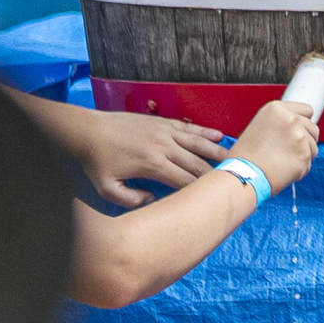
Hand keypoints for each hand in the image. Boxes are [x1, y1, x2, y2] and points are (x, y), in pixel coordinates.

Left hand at [72, 105, 223, 207]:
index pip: (184, 181)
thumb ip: (130, 199)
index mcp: (153, 165)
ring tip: (235, 159)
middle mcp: (164, 147)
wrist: (88, 131)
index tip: (216, 198)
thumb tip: (153, 199)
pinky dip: (206, 132)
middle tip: (234, 181)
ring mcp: (165, 132)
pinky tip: (220, 136)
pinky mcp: (162, 122)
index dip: (201, 191)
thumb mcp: (106, 188)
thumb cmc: (96, 162)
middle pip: (197, 163)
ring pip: (198, 143)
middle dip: (215, 174)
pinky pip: (189, 128)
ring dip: (217, 152)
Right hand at [231, 98, 320, 193]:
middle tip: (285, 151)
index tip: (295, 131)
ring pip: (313, 147)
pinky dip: (299, 169)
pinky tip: (283, 170)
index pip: (307, 110)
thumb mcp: (259, 126)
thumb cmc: (245, 156)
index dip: (302, 123)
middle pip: (313, 129)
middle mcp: (290, 119)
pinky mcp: (304, 155)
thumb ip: (281, 122)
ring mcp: (299, 137)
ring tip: (281, 161)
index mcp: (276, 109)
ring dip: (303, 155)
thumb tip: (300, 125)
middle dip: (304, 141)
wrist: (242, 176)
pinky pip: (309, 163)